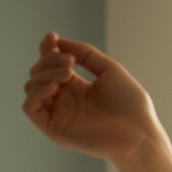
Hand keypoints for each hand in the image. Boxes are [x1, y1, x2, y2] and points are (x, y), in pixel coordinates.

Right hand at [23, 32, 160, 164]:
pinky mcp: (56, 130)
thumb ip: (85, 53)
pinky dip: (35, 93)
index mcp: (77, 87)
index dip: (48, 48)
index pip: (51, 64)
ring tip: (67, 74)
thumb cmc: (132, 107)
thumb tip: (58, 42)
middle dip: (49, 60)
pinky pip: (30, 108)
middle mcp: (66, 100)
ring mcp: (60, 115)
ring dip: (44, 74)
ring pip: (32, 87)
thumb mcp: (109, 69)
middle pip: (39, 72)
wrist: (140, 134)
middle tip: (70, 63)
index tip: (53, 37)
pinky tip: (53, 87)